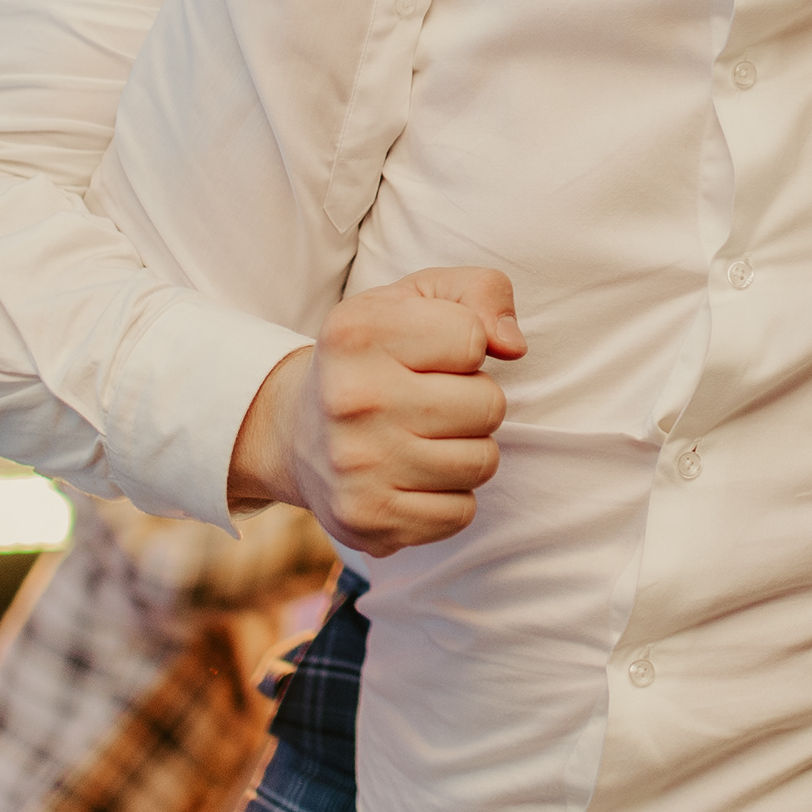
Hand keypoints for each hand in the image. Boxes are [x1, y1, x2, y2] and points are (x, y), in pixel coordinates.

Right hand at [226, 268, 527, 553]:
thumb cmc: (377, 356)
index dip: (468, 347)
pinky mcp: (368, 519)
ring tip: (426, 437)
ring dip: (468, 450)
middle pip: (488, 406)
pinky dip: (450, 496)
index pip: (474, 340)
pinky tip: (414, 477)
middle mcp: (350, 399)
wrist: (297, 434)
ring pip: (482, 462)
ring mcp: (356, 467)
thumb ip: (481, 292)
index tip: (434, 355)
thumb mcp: (419, 297)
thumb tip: (513, 347)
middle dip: (475, 401)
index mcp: (358, 333)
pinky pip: (462, 513)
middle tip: (433, 401)